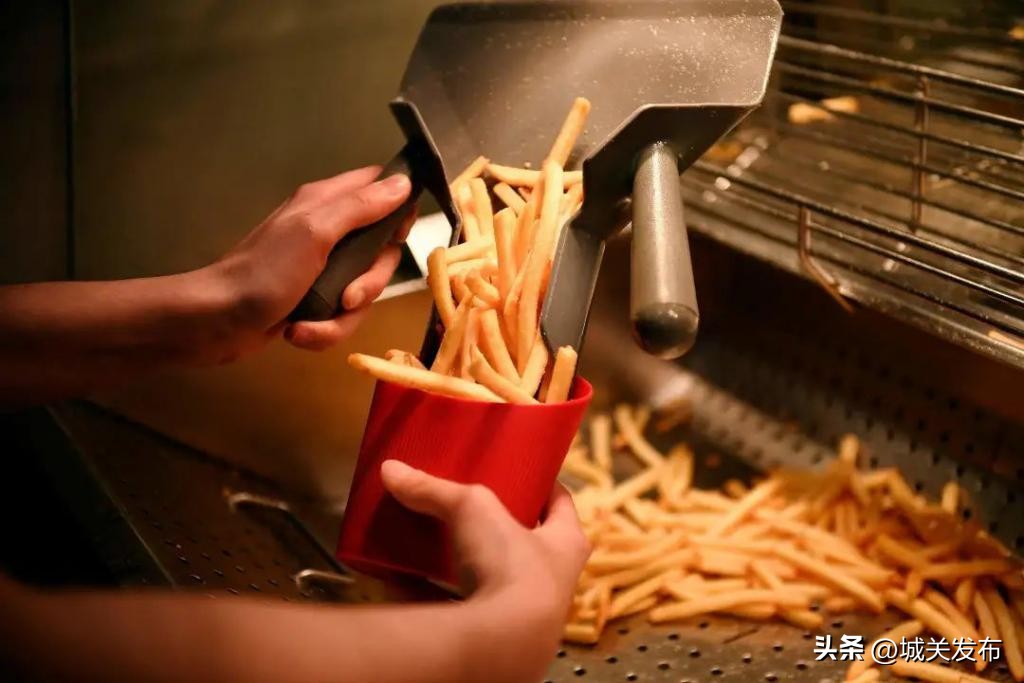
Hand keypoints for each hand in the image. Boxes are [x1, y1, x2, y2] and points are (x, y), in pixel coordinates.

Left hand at [208, 166, 415, 357]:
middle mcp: (327, 231)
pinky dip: (325, 330)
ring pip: (362, 291)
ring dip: (343, 317)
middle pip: (379, 252)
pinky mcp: (313, 301)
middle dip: (370, 283)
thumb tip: (403, 183)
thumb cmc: (262, 273)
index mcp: (326, 203)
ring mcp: (321, 269)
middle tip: (348, 296)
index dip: (397, 211)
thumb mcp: (315, 234)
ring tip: (311, 324)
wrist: (214, 322)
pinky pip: (341, 316)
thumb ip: (360, 207)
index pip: (379, 188)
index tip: (394, 239)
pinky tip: (298, 333)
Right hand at [381, 460, 589, 679]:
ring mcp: (521, 613)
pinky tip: (400, 578)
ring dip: (463, 561)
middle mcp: (550, 581)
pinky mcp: (489, 636)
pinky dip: (427, 592)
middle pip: (525, 545)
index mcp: (566, 544)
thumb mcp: (472, 509)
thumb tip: (394, 470)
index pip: (560, 506)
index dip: (543, 487)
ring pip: (490, 579)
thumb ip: (434, 490)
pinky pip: (451, 609)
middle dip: (498, 526)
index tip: (524, 472)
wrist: (502, 646)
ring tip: (434, 537)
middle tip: (471, 504)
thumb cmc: (511, 567)